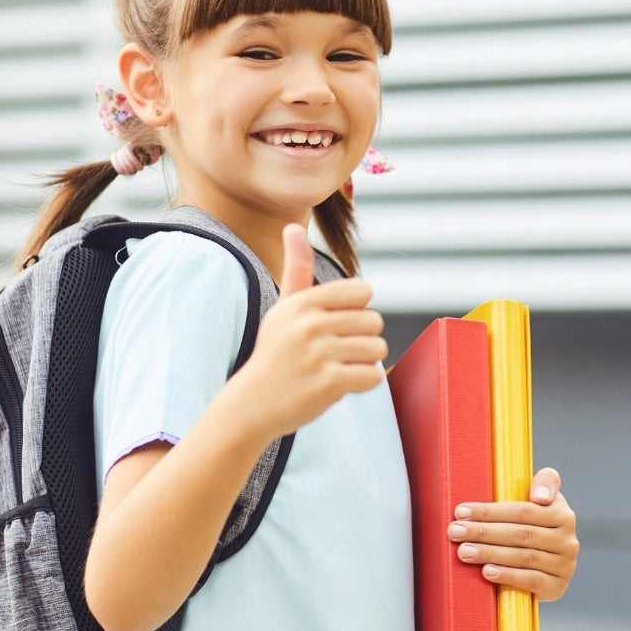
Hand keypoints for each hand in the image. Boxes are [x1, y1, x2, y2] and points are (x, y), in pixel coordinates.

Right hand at [235, 223, 387, 438]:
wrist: (253, 404)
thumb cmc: (275, 353)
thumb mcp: (283, 308)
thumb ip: (296, 268)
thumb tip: (292, 226)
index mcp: (303, 302)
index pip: (362, 291)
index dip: (356, 312)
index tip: (334, 327)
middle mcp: (310, 324)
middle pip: (375, 321)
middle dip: (362, 340)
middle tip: (334, 354)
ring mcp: (319, 354)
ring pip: (377, 350)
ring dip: (363, 363)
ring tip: (335, 369)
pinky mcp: (329, 383)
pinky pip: (373, 376)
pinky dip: (362, 384)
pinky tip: (338, 386)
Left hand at [447, 467, 577, 600]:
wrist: (544, 569)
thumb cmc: (531, 527)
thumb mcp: (538, 502)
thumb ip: (544, 484)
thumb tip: (540, 496)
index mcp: (562, 513)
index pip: (522, 511)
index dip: (490, 511)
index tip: (460, 511)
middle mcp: (568, 539)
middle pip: (520, 534)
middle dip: (483, 532)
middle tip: (455, 532)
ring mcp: (565, 565)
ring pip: (523, 557)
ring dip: (490, 553)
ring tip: (463, 551)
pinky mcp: (557, 587)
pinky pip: (531, 580)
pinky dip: (508, 576)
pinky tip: (486, 572)